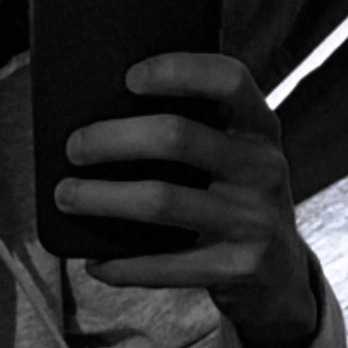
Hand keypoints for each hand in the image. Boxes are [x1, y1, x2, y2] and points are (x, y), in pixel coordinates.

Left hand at [57, 53, 316, 347]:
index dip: (178, 71)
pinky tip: (96, 263)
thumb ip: (197, 134)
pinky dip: (124, 265)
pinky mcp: (241, 267)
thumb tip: (100, 120)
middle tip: (74, 147)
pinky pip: (168, 265)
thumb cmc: (236, 202)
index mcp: (260, 129)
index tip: (129, 78)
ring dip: (102, 198)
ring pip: (161, 200)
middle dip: (113, 139)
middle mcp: (264, 168)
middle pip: (178, 137)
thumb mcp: (235, 160)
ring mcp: (255, 220)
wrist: (281, 277)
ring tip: (66, 197)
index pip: (229, 80)